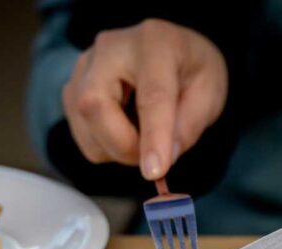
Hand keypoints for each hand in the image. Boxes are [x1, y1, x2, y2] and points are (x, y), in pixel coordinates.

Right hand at [62, 19, 227, 179]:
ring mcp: (84, 67)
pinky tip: (125, 128)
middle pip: (96, 105)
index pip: (151, 95)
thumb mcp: (210, 93)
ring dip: (117, 150)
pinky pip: (82, 136)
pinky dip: (106, 147)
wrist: (169, 51)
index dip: (153, 137)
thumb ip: (189, 125)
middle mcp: (111, 48)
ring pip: (85, 125)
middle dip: (124, 145)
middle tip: (153, 160)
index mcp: (155, 43)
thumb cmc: (190, 71)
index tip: (154, 172)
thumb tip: (164, 158)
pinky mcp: (71, 89)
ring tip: (144, 136)